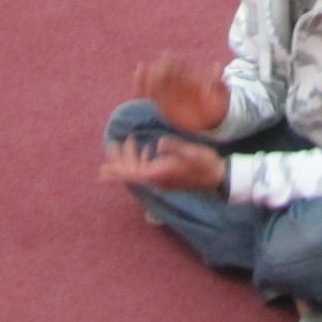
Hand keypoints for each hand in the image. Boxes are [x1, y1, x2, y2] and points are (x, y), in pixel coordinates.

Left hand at [99, 135, 225, 193]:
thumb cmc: (205, 163)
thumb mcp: (191, 152)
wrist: (219, 177)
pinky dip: (142, 159)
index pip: (132, 173)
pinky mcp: (167, 177)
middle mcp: (157, 179)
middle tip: (111, 145)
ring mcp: (162, 179)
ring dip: (130, 158)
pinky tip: (146, 150)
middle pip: (132, 172)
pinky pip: (148, 169)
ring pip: (139, 170)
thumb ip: (173, 147)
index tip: (102, 169)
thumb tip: (158, 144)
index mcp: (160, 173)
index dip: (117, 171)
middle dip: (120, 160)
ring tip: (127, 142)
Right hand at [133, 53, 231, 131]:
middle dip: (159, 68)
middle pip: (166, 70)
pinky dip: (144, 89)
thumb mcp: (220, 91)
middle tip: (154, 69)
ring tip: (140, 72)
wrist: (210, 118)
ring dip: (148, 77)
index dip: (172, 59)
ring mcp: (169, 88)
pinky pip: (151, 94)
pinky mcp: (162, 100)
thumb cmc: (217, 102)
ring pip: (156, 80)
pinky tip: (135, 88)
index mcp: (191, 73)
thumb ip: (216, 80)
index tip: (165, 56)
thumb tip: (218, 66)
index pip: (180, 63)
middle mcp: (178, 78)